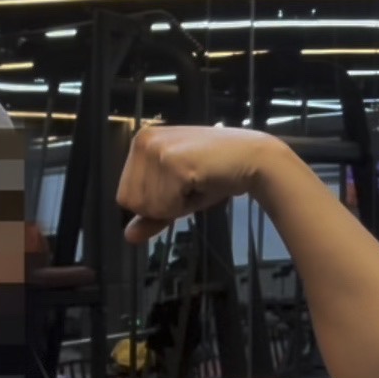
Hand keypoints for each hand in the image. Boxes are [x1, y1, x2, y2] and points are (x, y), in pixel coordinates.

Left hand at [116, 124, 275, 244]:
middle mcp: (143, 141)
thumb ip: (151, 215)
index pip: (125, 196)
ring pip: (148, 207)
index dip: (154, 202)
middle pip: (132, 203)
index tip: (179, 185)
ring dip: (176, 205)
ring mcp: (157, 149)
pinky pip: (166, 206)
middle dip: (163, 205)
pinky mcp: (173, 162)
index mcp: (140, 143)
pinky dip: (186, 205)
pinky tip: (202, 183)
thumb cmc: (215, 174)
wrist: (252, 158)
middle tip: (189, 185)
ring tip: (196, 183)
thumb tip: (128, 236)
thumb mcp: (176, 195)